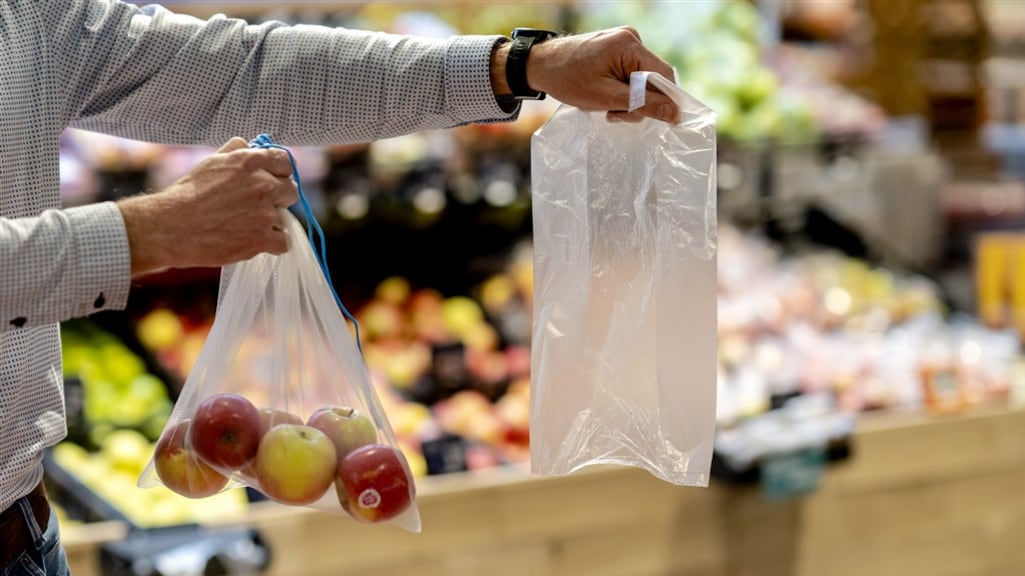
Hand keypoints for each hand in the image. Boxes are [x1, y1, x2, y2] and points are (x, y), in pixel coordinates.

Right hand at [117, 137, 298, 276]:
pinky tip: (252, 241)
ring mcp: (265, 213)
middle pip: (291, 191)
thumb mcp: (210, 163)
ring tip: (243, 227)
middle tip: (256, 207)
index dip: (279, 174)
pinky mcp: (262, 239)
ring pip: (284, 219)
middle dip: (278, 199)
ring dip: (269, 224)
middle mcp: (263, 185)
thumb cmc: (187, 195)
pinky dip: (271, 245)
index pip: (286, 163)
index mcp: (251, 162)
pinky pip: (283, 243)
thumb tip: (249, 143)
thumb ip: (234, 151)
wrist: (171, 227)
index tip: (271, 182)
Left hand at [505, 27, 679, 123]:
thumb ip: (642, 105)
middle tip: (616, 114)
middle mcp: (631, 38)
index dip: (666, 100)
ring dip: (629, 99)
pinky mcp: (617, 50)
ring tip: (607, 107)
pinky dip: (622, 91)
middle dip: (640, 102)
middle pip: (654, 78)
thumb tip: (674, 114)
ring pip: (642, 79)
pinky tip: (606, 97)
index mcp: (629, 45)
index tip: (664, 122)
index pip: (664, 75)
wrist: (540, 66)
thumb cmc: (568, 80)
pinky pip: (631, 74)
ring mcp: (624, 43)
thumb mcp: (607, 98)